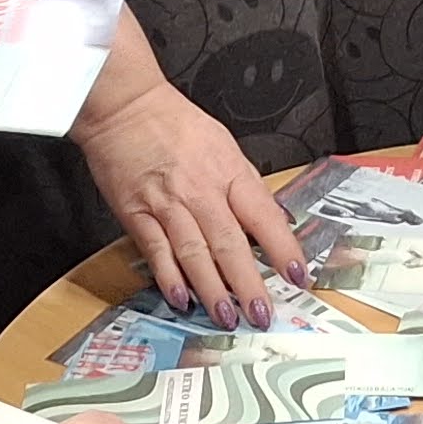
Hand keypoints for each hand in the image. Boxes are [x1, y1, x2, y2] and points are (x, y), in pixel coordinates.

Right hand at [69, 80, 303, 325]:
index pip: (264, 216)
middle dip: (248, 284)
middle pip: (230, 243)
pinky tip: (181, 298)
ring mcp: (167, 204)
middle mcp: (200, 190)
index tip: (298, 275)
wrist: (124, 107)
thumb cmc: (174, 123)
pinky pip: (157, 251)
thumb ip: (244, 185)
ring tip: (226, 316)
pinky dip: (169, 278)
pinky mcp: (137, 213)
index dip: (283, 249)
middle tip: (261, 313)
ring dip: (212, 290)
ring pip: (195, 253)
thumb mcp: (223, 146)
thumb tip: (271, 219)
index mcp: (228, 171)